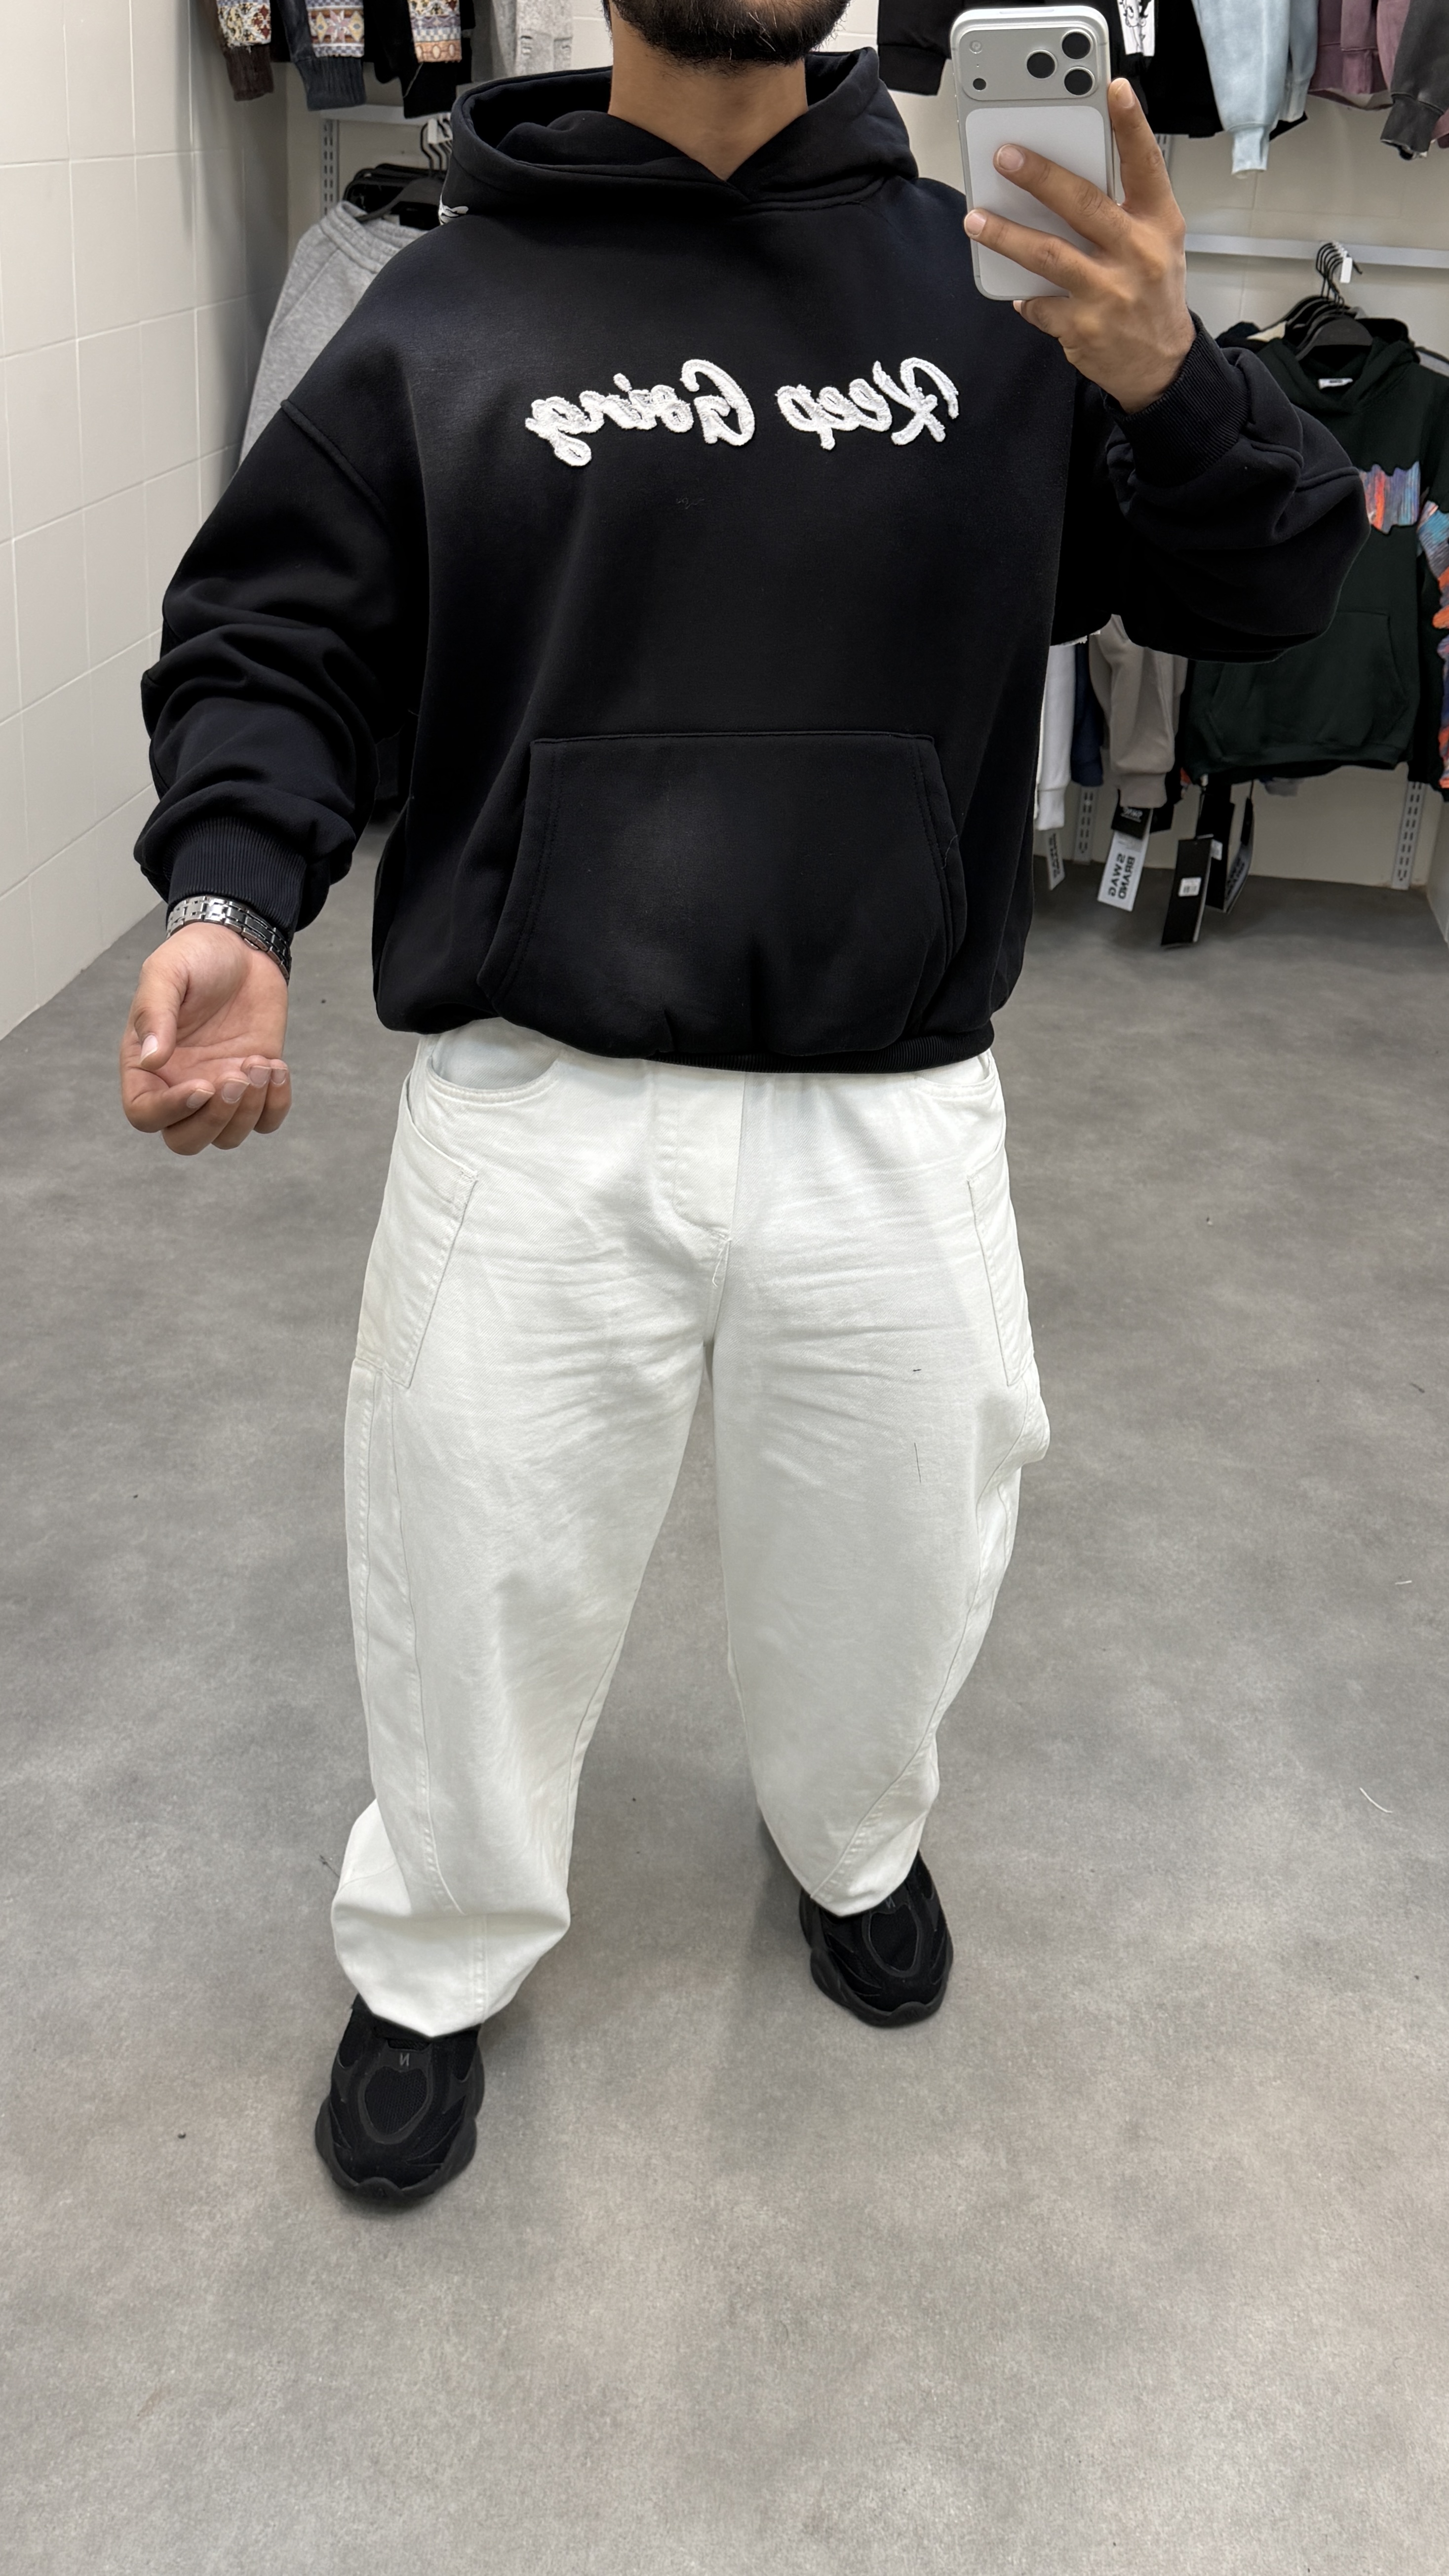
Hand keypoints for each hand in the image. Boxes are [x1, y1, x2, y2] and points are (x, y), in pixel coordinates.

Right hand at [120, 924, 291, 1155]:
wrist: (241, 946)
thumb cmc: (195, 957)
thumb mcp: (166, 972)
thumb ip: (154, 1013)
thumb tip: (151, 1058)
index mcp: (145, 1066)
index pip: (144, 1114)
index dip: (171, 1111)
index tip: (203, 1084)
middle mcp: (179, 1085)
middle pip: (185, 1140)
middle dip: (214, 1119)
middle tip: (237, 1075)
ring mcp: (218, 1089)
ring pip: (227, 1137)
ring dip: (249, 1110)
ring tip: (260, 1063)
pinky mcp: (254, 1086)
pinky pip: (264, 1123)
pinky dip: (275, 1107)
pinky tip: (277, 1067)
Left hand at [964, 78, 1194, 412]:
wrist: (1160, 364)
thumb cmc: (1152, 292)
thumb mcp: (1157, 243)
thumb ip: (1124, 210)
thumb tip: (1064, 181)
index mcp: (1158, 223)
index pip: (1146, 165)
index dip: (1131, 125)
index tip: (1114, 90)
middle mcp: (1137, 253)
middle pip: (1082, 205)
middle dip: (1039, 177)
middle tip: (1005, 157)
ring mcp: (1109, 292)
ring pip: (1048, 254)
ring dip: (1006, 235)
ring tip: (976, 219)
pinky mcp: (1083, 327)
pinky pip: (1038, 303)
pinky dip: (1024, 296)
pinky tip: (1017, 290)